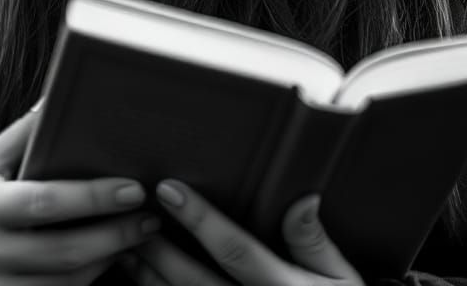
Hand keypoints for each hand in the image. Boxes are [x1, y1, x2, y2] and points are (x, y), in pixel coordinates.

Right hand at [0, 108, 159, 284]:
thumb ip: (24, 133)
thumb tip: (58, 95)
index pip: (44, 203)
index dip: (91, 198)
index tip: (132, 188)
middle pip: (63, 252)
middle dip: (115, 234)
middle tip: (150, 215)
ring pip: (67, 285)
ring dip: (110, 261)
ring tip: (140, 234)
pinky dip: (90, 283)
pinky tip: (112, 260)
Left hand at [122, 180, 362, 284]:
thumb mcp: (342, 280)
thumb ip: (314, 242)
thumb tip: (302, 197)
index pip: (235, 250)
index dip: (201, 219)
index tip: (169, 189)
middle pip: (194, 282)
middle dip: (158, 250)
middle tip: (130, 218)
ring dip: (149, 280)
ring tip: (124, 250)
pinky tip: (141, 284)